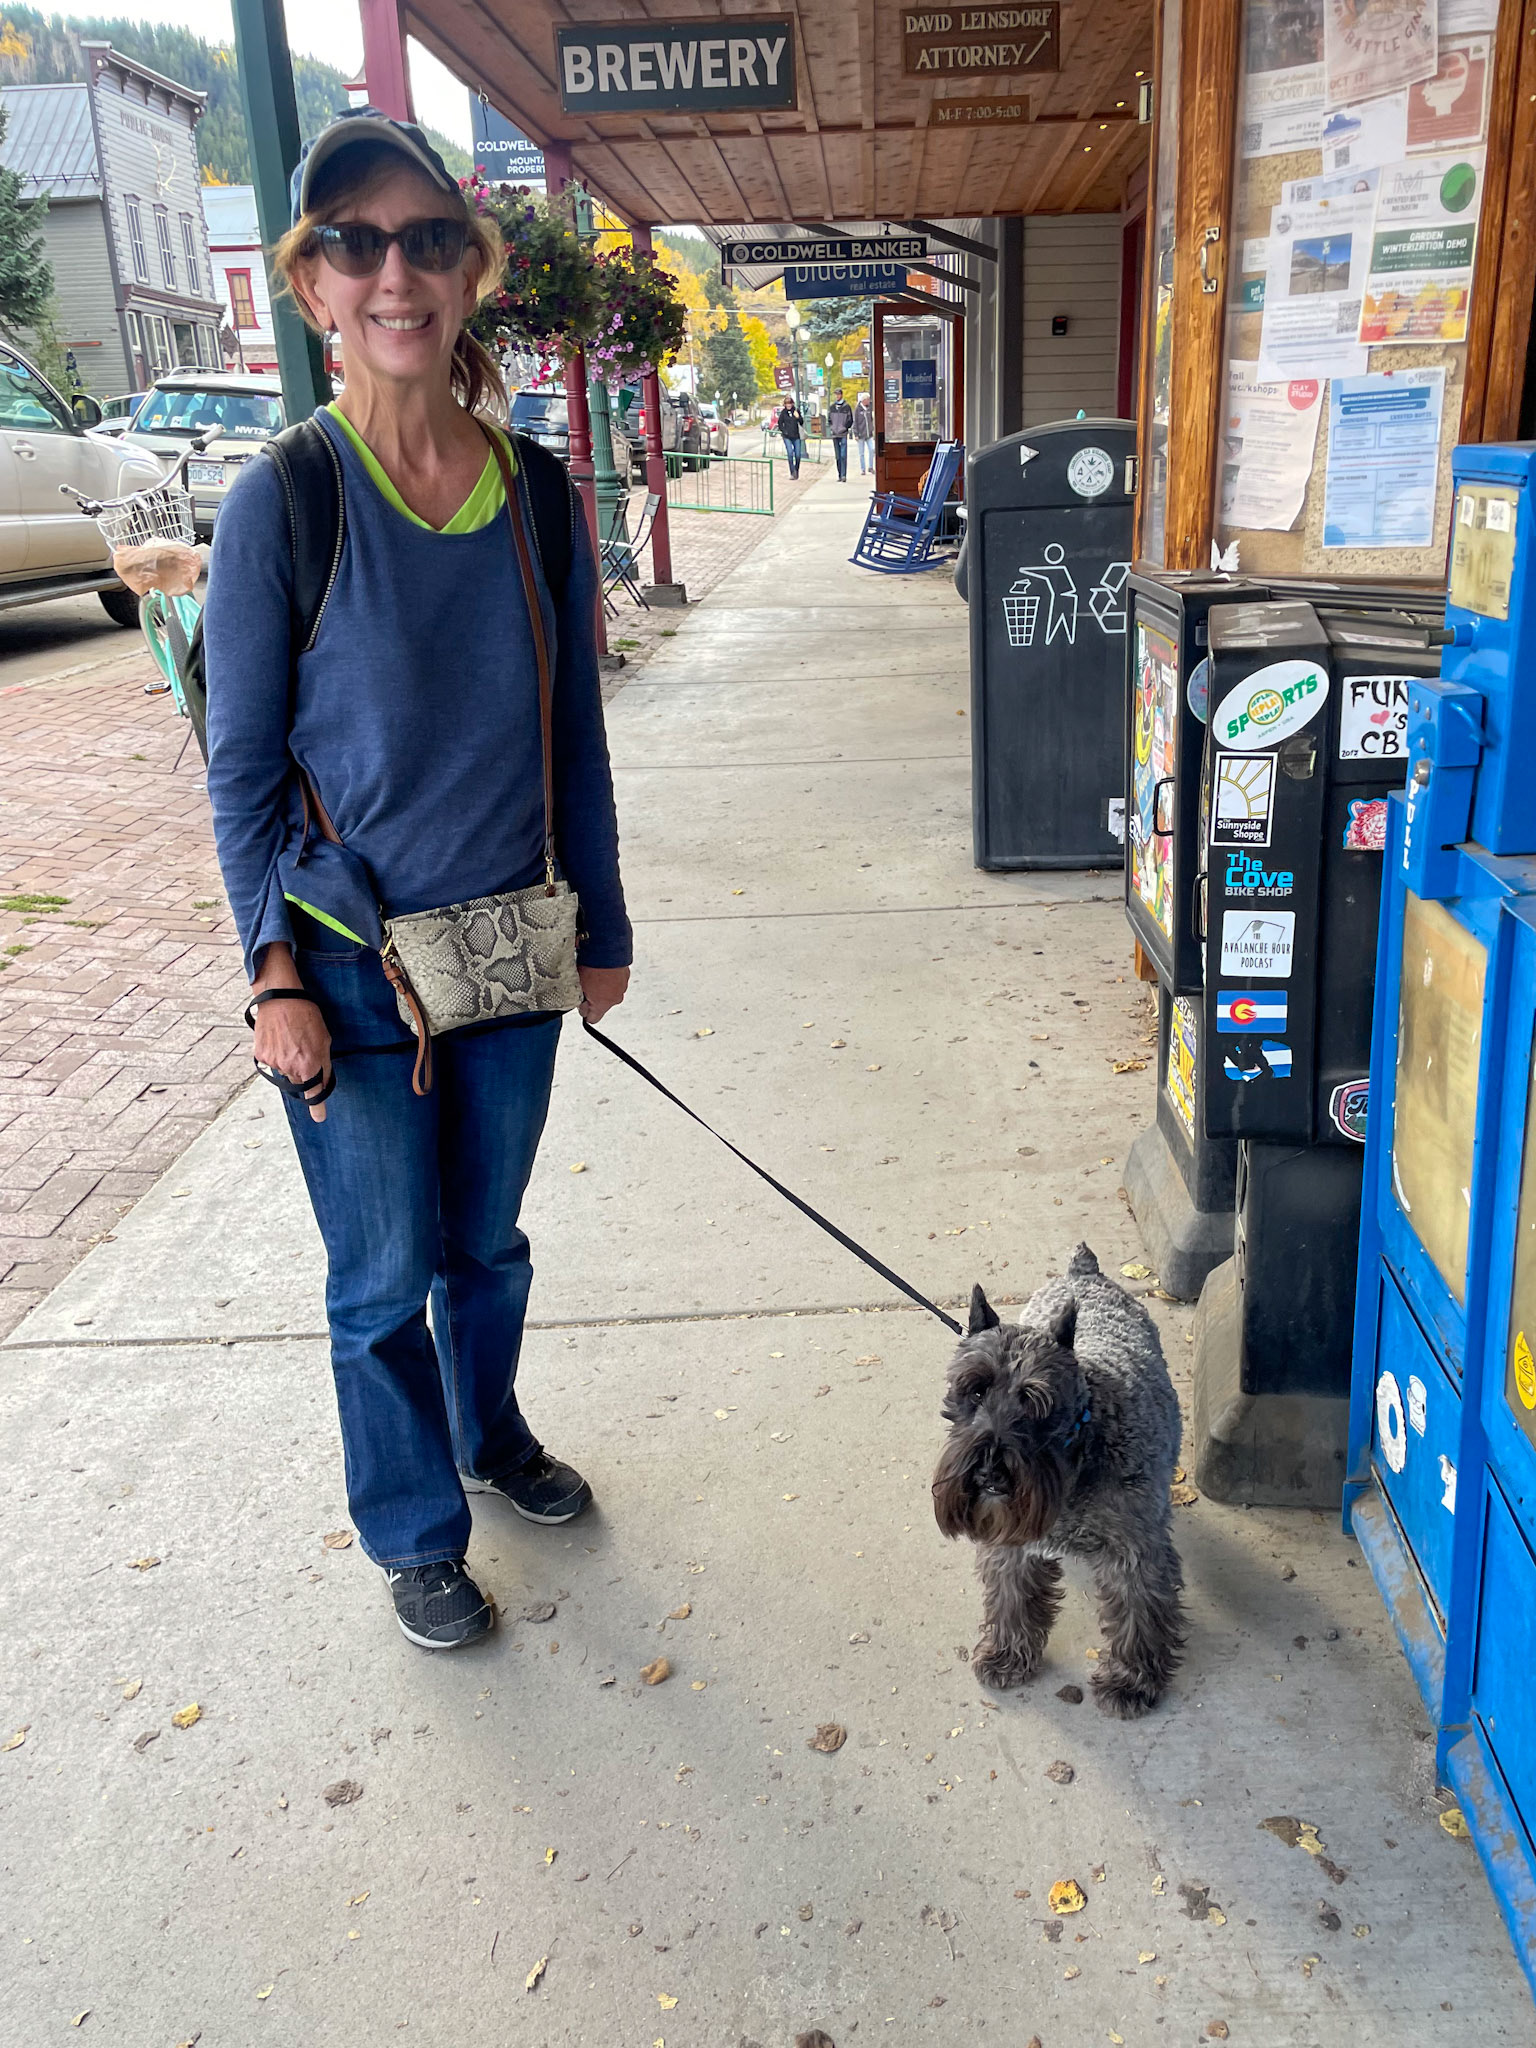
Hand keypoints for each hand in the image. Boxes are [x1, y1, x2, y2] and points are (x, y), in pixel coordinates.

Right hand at [251, 945, 333, 1121]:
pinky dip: (276, 1054)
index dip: (317, 1107)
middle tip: (302, 1051)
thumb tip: (323, 1082)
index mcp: (308, 1064)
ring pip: (284, 1072)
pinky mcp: (260, 1055)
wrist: (279, 998)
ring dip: (289, 1062)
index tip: (320, 1118)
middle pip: (298, 1082)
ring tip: (291, 1039)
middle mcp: (289, 1067)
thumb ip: (324, 1065)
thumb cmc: (306, 1015)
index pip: (313, 1093)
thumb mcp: (324, 1039)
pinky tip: (279, 1038)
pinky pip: (271, 1062)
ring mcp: (273, 1062)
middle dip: (302, 1074)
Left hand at [578, 964, 629, 1025]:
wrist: (606, 949)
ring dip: (603, 986)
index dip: (585, 1013)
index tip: (582, 1006)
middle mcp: (615, 998)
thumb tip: (582, 1007)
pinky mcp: (626, 975)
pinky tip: (602, 968)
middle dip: (595, 997)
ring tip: (594, 974)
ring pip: (610, 991)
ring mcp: (622, 987)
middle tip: (586, 985)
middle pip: (602, 1004)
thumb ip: (580, 1001)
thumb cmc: (592, 967)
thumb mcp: (578, 986)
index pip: (593, 1019)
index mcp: (602, 1004)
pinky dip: (610, 976)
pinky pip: (616, 980)